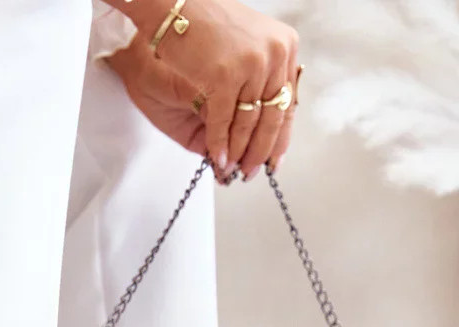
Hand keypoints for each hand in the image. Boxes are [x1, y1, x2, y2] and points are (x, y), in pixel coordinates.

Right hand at [109, 0, 298, 178]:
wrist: (176, 4)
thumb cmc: (204, 23)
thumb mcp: (245, 46)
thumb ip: (258, 78)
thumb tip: (258, 124)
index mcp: (285, 46)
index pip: (288, 102)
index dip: (281, 136)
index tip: (273, 160)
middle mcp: (276, 54)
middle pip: (274, 117)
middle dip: (260, 151)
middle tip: (251, 173)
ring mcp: (252, 64)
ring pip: (250, 123)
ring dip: (239, 152)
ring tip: (232, 170)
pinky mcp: (226, 75)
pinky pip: (225, 122)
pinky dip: (220, 144)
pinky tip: (217, 158)